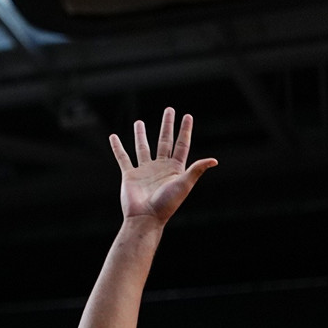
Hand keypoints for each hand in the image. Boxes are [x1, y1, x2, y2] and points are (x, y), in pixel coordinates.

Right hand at [108, 107, 216, 225]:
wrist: (146, 217)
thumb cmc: (167, 203)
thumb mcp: (184, 185)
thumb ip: (196, 170)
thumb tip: (214, 160)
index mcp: (175, 168)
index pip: (181, 144)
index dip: (185, 130)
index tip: (187, 116)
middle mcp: (160, 166)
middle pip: (164, 141)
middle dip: (167, 125)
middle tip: (168, 110)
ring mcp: (144, 170)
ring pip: (143, 147)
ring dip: (141, 134)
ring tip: (139, 122)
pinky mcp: (130, 175)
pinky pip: (123, 158)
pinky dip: (117, 147)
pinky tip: (113, 137)